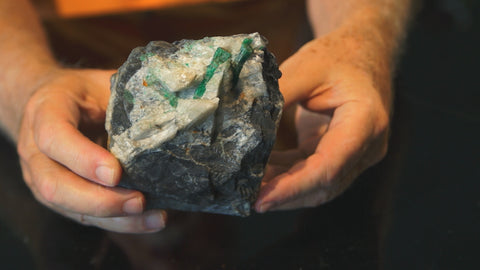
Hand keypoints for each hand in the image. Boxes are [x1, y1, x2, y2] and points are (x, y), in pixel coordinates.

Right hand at [17, 69, 165, 232]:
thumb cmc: (83, 92)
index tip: (116, 172)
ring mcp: (44, 178)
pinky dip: (119, 223)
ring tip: (154, 218)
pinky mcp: (62, 197)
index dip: (83, 158)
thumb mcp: (100, 82)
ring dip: (115, 219)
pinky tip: (149, 220)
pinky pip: (86, 217)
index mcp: (45, 112)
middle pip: (55, 186)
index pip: (55, 138)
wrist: (51, 102)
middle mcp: (36, 151)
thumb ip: (124, 98)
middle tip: (139, 201)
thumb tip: (174, 112)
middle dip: (100, 200)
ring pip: (70, 208)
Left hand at [255, 35, 390, 211]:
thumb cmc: (337, 55)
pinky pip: (313, 172)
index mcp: (365, 121)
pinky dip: (288, 175)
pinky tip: (263, 172)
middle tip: (247, 198)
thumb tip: (243, 127)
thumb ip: (278, 97)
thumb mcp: (305, 68)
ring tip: (250, 185)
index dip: (293, 187)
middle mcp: (367, 145)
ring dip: (284, 188)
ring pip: (319, 185)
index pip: (329, 167)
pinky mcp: (342, 153)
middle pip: (325, 184)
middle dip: (285, 195)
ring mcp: (357, 153)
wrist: (363, 52)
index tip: (261, 199)